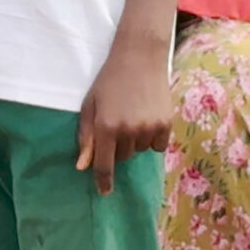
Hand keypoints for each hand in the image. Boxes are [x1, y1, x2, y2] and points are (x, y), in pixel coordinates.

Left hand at [75, 38, 170, 194]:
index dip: (104, 181)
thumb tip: (83, 166)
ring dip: (135, 140)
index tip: (105, 192)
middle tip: (118, 123)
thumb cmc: (109, 80)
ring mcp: (149, 128)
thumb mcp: (90, 105)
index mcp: (106, 127)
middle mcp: (128, 130)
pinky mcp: (166, 124)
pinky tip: (148, 116)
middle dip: (117, 147)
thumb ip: (86, 137)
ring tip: (133, 115)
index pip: (104, 165)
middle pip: (122, 157)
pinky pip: (158, 146)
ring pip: (139, 151)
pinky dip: (152, 137)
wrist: (140, 57)